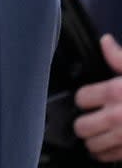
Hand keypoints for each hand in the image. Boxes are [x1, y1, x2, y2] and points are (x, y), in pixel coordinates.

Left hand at [74, 33, 121, 161]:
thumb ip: (120, 58)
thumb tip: (105, 42)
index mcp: (115, 93)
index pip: (81, 98)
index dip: (85, 98)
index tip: (91, 99)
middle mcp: (116, 117)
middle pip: (81, 126)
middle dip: (85, 122)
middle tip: (92, 118)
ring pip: (91, 144)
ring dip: (93, 139)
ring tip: (100, 132)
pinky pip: (106, 157)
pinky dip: (105, 153)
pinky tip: (110, 144)